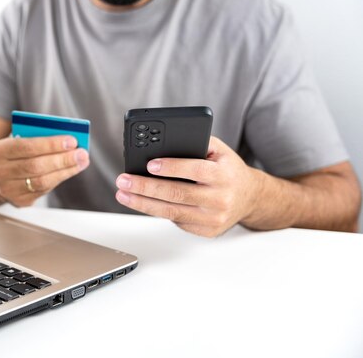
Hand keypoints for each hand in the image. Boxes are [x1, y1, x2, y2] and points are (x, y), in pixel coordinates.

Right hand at [0, 135, 89, 206]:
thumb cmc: (13, 154)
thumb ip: (37, 139)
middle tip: (81, 153)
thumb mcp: (18, 140)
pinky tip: (70, 171)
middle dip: (62, 159)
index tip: (71, 141)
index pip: (27, 147)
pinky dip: (59, 179)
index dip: (51, 144)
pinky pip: (44, 190)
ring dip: (65, 171)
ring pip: (42, 181)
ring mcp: (8, 190)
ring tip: (81, 161)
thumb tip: (67, 140)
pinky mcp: (19, 201)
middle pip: (36, 166)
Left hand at [115, 136, 261, 236]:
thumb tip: (163, 143)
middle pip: (177, 194)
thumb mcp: (219, 151)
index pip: (195, 170)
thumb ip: (196, 143)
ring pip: (171, 211)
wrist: (251, 198)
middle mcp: (220, 198)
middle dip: (145, 187)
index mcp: (224, 175)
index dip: (172, 167)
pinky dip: (157, 211)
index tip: (149, 165)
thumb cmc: (228, 170)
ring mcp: (213, 218)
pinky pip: (176, 220)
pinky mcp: (206, 231)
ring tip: (123, 194)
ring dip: (143, 203)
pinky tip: (141, 202)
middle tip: (124, 181)